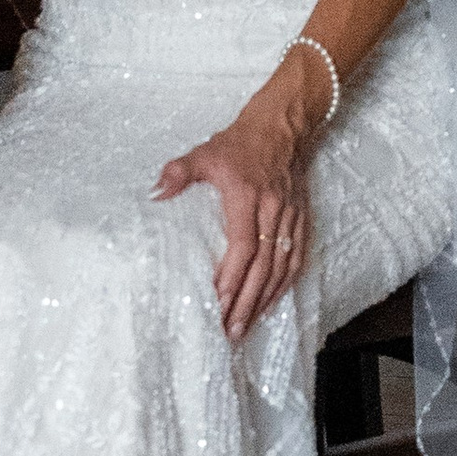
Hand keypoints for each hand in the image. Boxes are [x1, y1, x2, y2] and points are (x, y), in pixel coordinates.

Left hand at [154, 73, 316, 341]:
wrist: (283, 125)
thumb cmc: (241, 142)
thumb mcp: (205, 152)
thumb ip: (180, 173)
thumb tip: (155, 193)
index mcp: (247, 195)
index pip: (243, 244)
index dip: (232, 276)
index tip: (218, 301)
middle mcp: (273, 209)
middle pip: (263, 264)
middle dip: (247, 300)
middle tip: (231, 330)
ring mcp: (290, 215)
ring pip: (281, 266)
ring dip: (265, 299)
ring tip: (247, 326)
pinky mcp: (300, 218)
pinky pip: (295, 257)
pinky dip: (284, 284)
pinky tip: (271, 302)